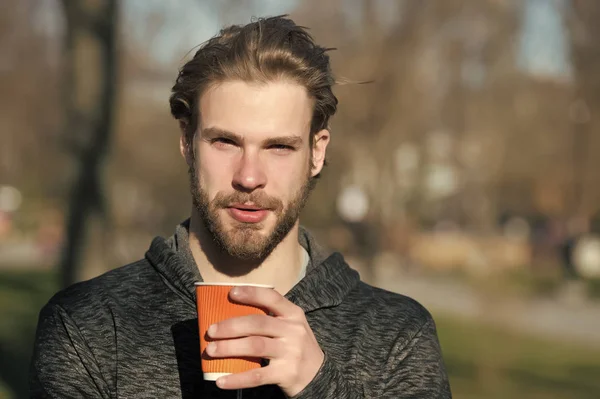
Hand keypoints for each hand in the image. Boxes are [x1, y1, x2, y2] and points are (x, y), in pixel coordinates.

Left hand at [205, 286, 323, 396]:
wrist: (318, 375)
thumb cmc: (296, 346)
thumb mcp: (291, 326)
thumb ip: (271, 318)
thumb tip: (230, 314)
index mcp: (293, 314)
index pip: (272, 298)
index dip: (252, 293)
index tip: (232, 293)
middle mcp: (293, 331)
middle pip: (258, 323)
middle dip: (231, 326)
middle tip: (211, 331)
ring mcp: (291, 353)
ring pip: (255, 346)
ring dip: (229, 348)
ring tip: (211, 351)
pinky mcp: (286, 374)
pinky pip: (257, 376)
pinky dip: (237, 378)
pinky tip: (221, 380)